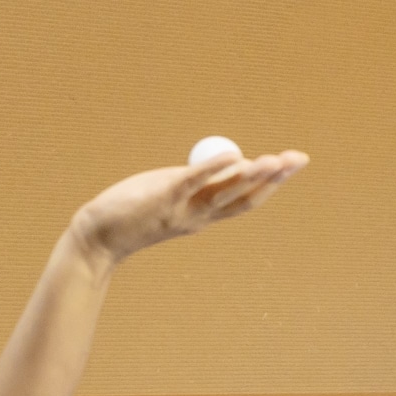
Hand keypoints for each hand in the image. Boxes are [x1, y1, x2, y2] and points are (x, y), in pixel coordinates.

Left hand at [68, 151, 309, 268]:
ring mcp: (183, 209)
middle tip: (298, 159)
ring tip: (274, 161)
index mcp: (203, 216)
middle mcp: (199, 216)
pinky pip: (193, 182)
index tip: (294, 163)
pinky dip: (214, 169)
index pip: (246, 199)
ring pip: (225, 193)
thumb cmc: (131, 213)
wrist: (97, 238)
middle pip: (244, 196)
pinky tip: (233, 157)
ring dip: (252, 176)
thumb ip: (195, 183)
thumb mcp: (171, 196)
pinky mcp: (163, 197)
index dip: (273, 182)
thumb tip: (219, 161)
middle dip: (274, 178)